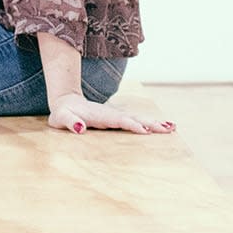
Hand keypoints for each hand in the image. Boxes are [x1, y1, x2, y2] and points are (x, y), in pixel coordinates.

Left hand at [47, 93, 175, 135]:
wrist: (65, 102)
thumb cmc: (62, 114)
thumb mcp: (61, 119)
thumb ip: (71, 123)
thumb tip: (81, 129)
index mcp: (100, 115)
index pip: (119, 120)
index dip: (131, 124)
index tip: (145, 130)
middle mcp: (111, 114)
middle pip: (134, 118)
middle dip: (151, 123)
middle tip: (169, 129)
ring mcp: (115, 116)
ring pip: (138, 118)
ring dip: (154, 123)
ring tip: (172, 128)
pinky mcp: (116, 119)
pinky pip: (135, 122)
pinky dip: (149, 124)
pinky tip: (161, 128)